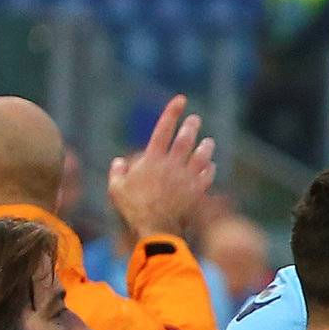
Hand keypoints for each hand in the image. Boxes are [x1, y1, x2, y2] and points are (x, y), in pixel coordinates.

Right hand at [109, 94, 214, 240]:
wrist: (156, 229)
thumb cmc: (134, 210)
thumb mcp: (117, 189)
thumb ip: (117, 173)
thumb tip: (119, 162)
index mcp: (152, 159)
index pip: (163, 129)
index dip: (172, 112)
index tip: (181, 100)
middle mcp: (171, 165)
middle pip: (185, 140)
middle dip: (191, 126)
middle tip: (196, 119)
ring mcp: (186, 178)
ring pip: (200, 156)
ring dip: (205, 147)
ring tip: (209, 142)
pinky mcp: (197, 193)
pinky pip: (206, 177)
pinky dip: (209, 169)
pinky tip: (211, 166)